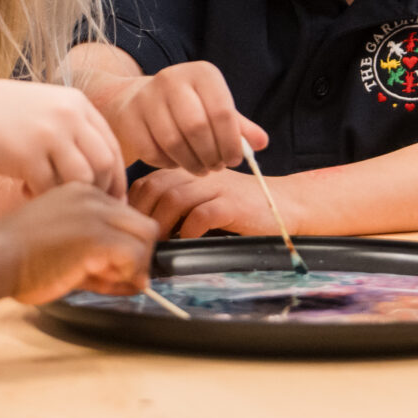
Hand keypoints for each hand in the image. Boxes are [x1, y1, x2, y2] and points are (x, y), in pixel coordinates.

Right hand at [0, 80, 126, 196]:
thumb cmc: (4, 117)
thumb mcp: (46, 110)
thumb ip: (74, 130)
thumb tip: (104, 168)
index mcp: (77, 103)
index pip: (112, 145)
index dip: (116, 176)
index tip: (112, 199)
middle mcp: (69, 114)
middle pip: (105, 162)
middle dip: (101, 191)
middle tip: (88, 209)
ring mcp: (49, 133)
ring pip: (83, 178)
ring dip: (72, 196)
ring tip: (53, 197)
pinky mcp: (27, 154)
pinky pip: (50, 187)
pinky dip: (42, 196)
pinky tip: (26, 191)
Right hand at [0, 183, 160, 303]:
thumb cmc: (15, 257)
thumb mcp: (59, 243)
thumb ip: (94, 253)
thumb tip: (133, 277)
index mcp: (81, 191)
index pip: (124, 217)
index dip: (124, 247)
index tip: (110, 268)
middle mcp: (93, 196)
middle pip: (142, 224)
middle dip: (137, 256)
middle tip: (116, 278)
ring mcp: (96, 213)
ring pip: (145, 238)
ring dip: (134, 266)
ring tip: (105, 281)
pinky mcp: (97, 236)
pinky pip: (135, 257)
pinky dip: (127, 276)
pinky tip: (100, 283)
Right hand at [100, 61, 268, 173]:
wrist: (135, 100)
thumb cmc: (186, 107)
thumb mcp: (215, 109)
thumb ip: (239, 127)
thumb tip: (262, 143)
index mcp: (201, 73)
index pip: (223, 112)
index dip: (231, 143)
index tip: (234, 160)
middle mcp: (172, 79)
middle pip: (197, 128)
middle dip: (211, 155)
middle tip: (216, 167)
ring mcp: (147, 97)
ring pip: (174, 142)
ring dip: (192, 163)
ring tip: (201, 169)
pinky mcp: (128, 118)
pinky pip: (153, 152)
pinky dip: (168, 163)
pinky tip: (176, 162)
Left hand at [128, 166, 289, 238]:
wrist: (284, 204)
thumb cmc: (239, 207)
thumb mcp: (203, 198)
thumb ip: (174, 204)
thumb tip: (140, 228)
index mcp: (188, 171)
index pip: (146, 182)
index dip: (134, 206)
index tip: (133, 229)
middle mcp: (199, 173)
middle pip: (155, 188)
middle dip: (143, 217)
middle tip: (142, 241)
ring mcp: (216, 187)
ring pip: (173, 200)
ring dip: (162, 226)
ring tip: (161, 245)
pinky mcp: (233, 204)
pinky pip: (201, 215)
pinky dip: (188, 232)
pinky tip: (188, 243)